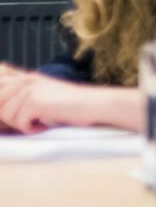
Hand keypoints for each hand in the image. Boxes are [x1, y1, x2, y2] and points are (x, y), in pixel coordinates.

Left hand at [0, 72, 128, 133]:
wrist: (95, 104)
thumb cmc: (72, 104)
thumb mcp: (44, 92)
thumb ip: (22, 93)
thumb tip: (4, 109)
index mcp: (25, 77)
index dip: (2, 100)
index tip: (17, 111)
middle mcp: (25, 80)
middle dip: (9, 117)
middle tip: (28, 121)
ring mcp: (29, 90)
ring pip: (5, 115)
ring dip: (21, 124)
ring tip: (38, 123)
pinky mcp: (35, 102)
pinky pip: (19, 122)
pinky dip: (31, 129)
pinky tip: (43, 126)